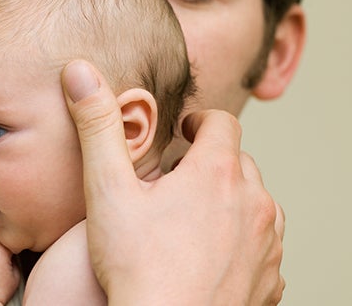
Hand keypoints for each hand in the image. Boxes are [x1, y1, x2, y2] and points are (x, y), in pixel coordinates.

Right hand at [61, 60, 285, 304]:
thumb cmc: (136, 270)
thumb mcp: (107, 191)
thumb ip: (97, 126)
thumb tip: (81, 71)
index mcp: (217, 173)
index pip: (221, 123)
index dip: (200, 122)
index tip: (184, 132)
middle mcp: (254, 203)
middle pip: (240, 164)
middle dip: (213, 165)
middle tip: (179, 183)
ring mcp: (268, 244)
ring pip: (258, 205)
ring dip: (233, 204)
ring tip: (196, 221)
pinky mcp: (271, 281)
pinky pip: (264, 250)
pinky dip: (244, 246)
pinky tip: (212, 258)